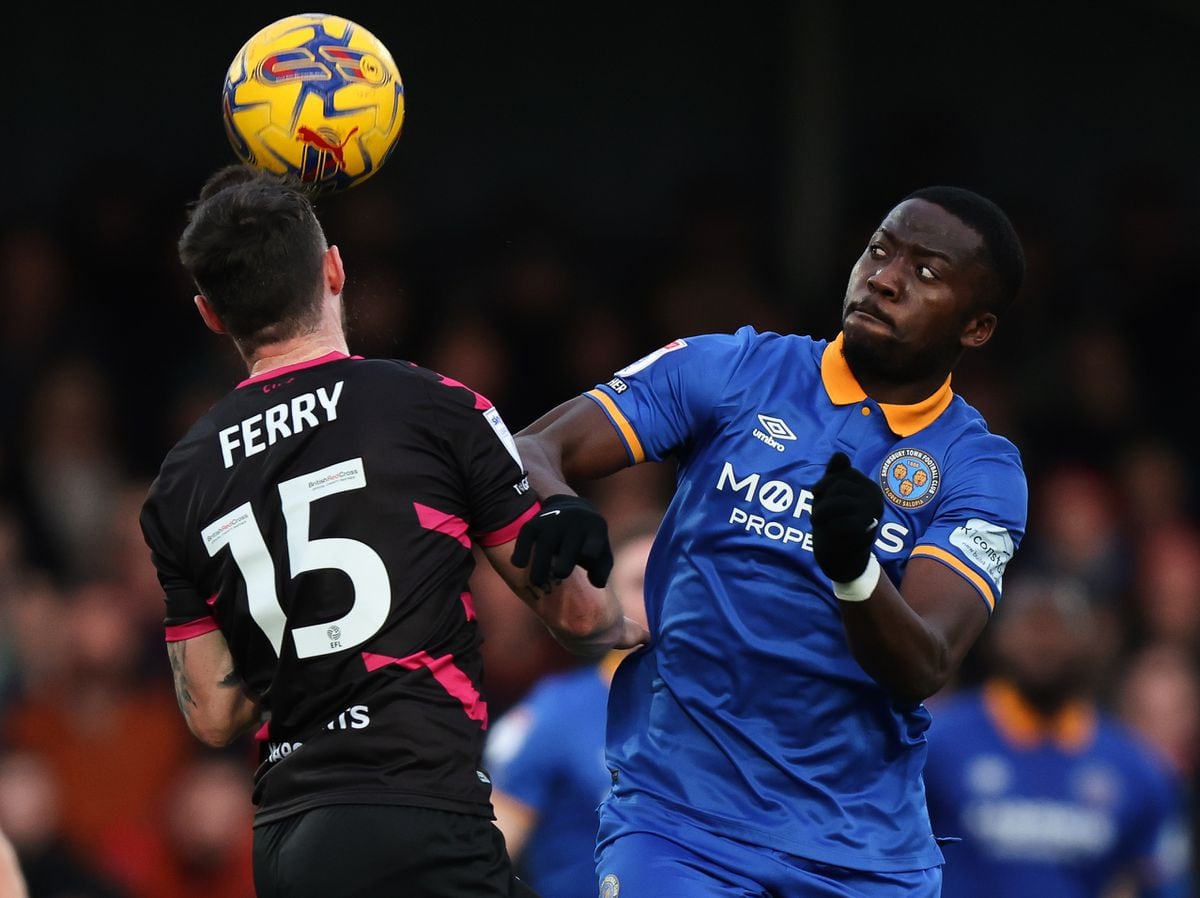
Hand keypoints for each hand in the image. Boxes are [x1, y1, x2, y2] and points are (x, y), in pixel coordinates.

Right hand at [512, 494, 613, 588]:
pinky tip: (519, 564)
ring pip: (545, 543)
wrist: (573, 510)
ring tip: (537, 582)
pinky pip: (526, 536)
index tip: (586, 558)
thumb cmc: (588, 540)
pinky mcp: (535, 523)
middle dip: (564, 563)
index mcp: (594, 529)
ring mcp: (553, 521)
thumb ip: (602, 570)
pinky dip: (521, 551)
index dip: (589, 551)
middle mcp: (574, 523)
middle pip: (569, 546)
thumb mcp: (602, 551)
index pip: (593, 543)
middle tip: (559, 575)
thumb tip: (597, 584)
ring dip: (539, 564)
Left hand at [810, 452, 882, 582]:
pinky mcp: (866, 531)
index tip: (820, 499)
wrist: (843, 560)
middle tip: (819, 516)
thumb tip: (840, 455)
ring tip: (820, 523)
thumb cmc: (835, 524)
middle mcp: (875, 497)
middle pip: (837, 485)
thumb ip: (835, 476)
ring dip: (819, 513)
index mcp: (868, 486)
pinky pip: (837, 522)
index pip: (840, 473)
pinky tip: (831, 535)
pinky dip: (826, 528)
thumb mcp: (831, 496)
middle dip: (820, 499)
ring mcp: (872, 513)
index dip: (823, 486)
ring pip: (836, 501)